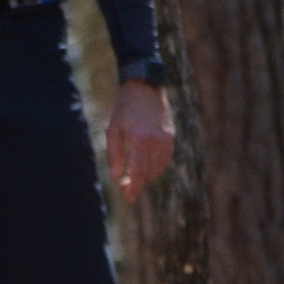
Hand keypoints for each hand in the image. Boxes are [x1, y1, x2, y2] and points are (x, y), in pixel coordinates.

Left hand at [105, 80, 175, 204]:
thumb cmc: (124, 107)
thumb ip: (114, 154)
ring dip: (147, 177)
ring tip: (133, 178)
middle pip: (149, 173)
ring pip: (159, 168)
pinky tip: (146, 168)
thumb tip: (116, 176)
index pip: (139, 172)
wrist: (145, 86)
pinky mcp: (171, 135)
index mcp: (141, 139)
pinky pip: (166, 159)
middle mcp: (157, 140)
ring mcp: (167, 138)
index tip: (128, 197)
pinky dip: (156, 167)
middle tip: (125, 188)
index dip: (133, 187)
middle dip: (138, 184)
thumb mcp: (113, 128)